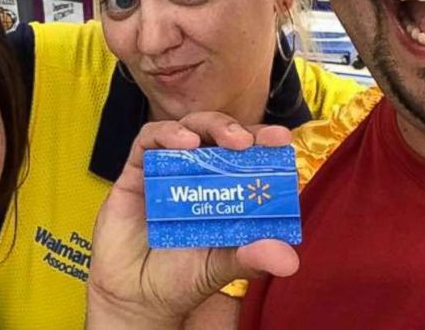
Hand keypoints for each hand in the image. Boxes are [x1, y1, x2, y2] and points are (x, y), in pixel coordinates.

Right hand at [86, 112, 298, 328]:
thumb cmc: (180, 279)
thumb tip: (289, 260)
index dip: (263, 141)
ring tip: (225, 140)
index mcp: (225, 189)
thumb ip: (250, 259)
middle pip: (219, 134)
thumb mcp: (220, 268)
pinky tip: (183, 142)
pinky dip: (167, 134)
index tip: (281, 139)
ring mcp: (167, 168)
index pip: (247, 154)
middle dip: (237, 129)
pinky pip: (148, 139)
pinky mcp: (136, 170)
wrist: (134, 298)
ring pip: (189, 127)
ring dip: (209, 126)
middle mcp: (198, 172)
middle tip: (248, 140)